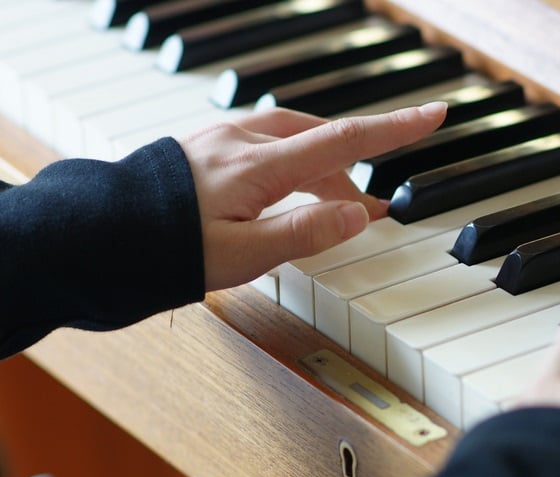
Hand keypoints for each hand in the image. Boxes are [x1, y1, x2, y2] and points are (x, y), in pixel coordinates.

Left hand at [180, 103, 447, 291]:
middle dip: (352, 173)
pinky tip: (281, 191)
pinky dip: (289, 165)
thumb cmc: (167, 251)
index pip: (344, 140)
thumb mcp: (244, 256)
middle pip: (322, 141)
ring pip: (292, 140)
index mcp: (259, 166)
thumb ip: (305, 233)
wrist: (98, 237)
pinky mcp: (203, 147)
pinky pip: (263, 143)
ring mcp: (219, 140)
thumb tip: (360, 214)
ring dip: (320, 170)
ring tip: (326, 210)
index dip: (395, 129)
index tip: (435, 113)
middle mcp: (242, 142)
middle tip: (368, 213)